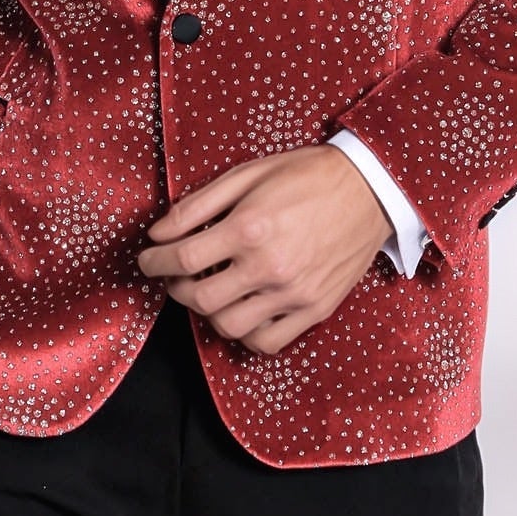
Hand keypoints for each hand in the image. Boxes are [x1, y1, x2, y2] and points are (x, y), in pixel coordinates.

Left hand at [135, 144, 392, 354]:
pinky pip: (267, 341)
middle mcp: (269, 266)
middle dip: (174, 288)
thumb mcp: (247, 174)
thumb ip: (198, 205)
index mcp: (250, 228)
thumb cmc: (305, 174)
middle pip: (199, 298)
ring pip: (229, 325)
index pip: (182, 259)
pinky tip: (241, 309)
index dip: (154, 262)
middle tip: (173, 275)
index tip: (147, 258)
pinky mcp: (315, 309)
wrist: (369, 188)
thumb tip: (158, 232)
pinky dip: (245, 332)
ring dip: (206, 311)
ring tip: (206, 290)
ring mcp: (294, 293)